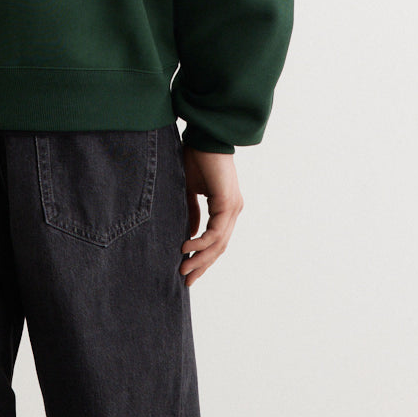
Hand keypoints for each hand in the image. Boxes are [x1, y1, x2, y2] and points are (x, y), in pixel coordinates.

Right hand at [179, 146, 243, 285]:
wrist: (204, 136)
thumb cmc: (196, 158)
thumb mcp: (190, 190)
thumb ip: (192, 212)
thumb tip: (190, 235)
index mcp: (226, 208)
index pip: (216, 240)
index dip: (203, 257)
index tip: (189, 271)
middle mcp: (233, 211)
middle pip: (220, 247)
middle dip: (203, 265)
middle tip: (187, 280)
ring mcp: (233, 207)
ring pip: (219, 242)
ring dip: (201, 258)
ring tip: (184, 268)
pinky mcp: (228, 202)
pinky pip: (216, 230)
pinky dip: (202, 241)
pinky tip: (188, 247)